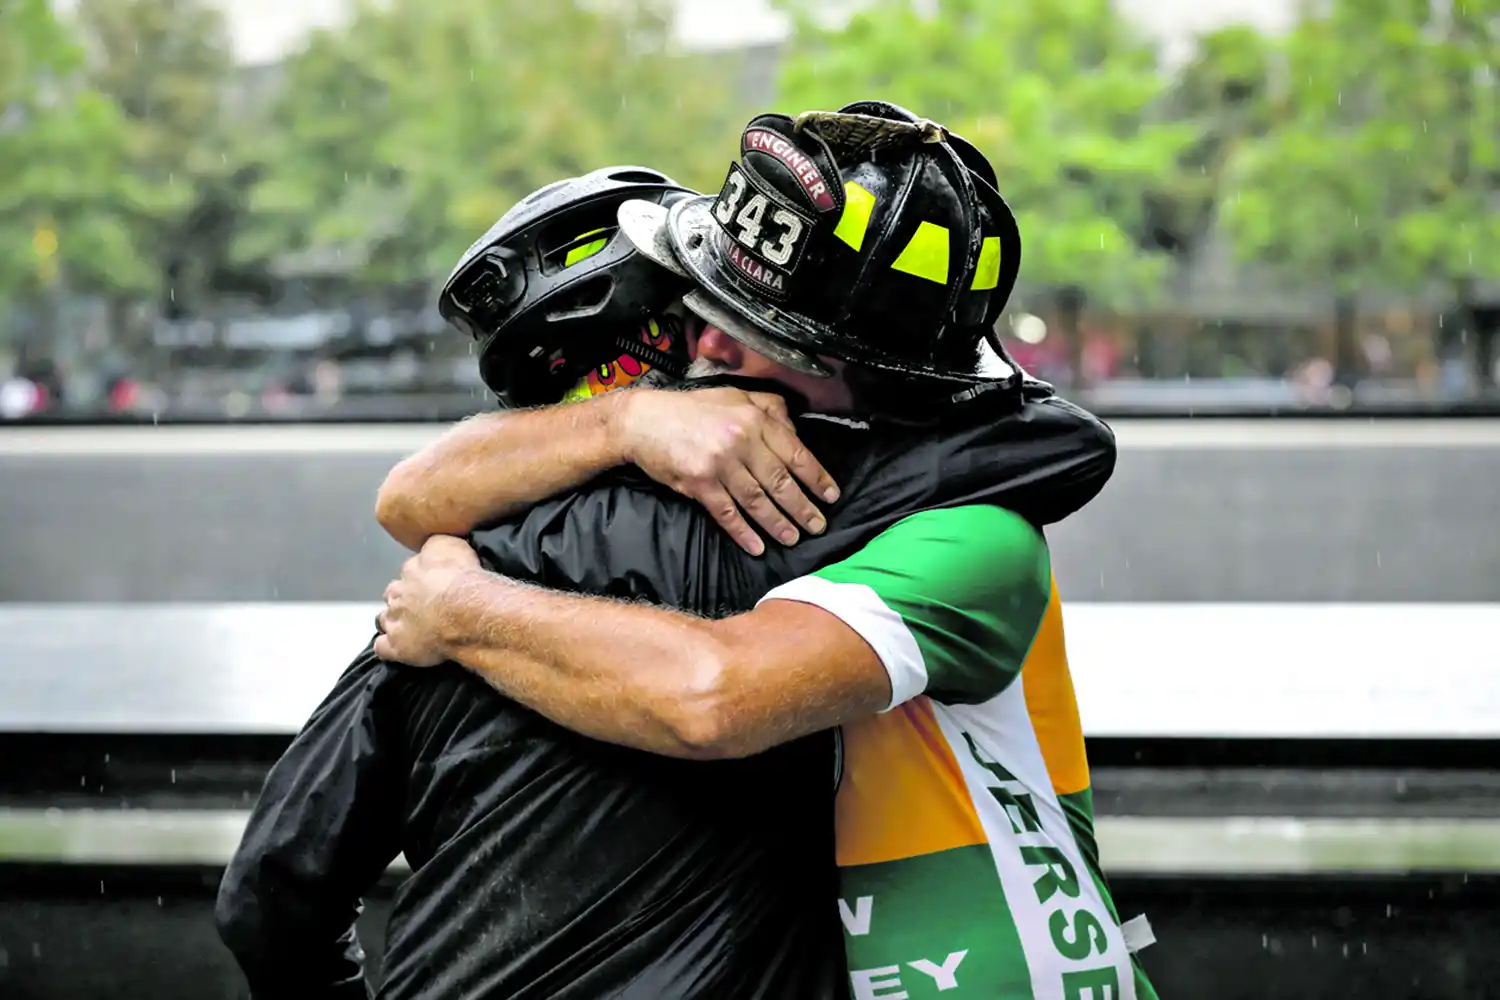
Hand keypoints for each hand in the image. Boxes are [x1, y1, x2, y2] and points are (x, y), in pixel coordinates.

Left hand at [374, 535, 482, 665]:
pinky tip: (395, 648)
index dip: (420, 577)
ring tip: (406, 628)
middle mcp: (399, 592)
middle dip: (401, 599)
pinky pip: (382, 647)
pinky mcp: (396, 646)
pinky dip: (386, 647)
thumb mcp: (452, 545)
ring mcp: (395, 620)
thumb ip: (438, 544)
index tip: (432, 583)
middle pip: (393, 594)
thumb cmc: (463, 578)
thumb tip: (433, 545)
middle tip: (419, 607)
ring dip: (391, 621)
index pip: (410, 570)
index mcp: (413, 569)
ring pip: (383, 619)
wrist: (464, 609)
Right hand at [611, 387, 840, 555]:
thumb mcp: (734, 396)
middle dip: (803, 508)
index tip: (831, 496)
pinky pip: (727, 514)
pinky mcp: (699, 484)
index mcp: (754, 420)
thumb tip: (795, 430)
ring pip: (758, 501)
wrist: (643, 421)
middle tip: (818, 526)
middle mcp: (741, 442)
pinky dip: (743, 533)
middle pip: (781, 482)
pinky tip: (757, 546)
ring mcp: (720, 464)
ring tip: (793, 539)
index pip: (796, 453)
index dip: (817, 478)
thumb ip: (768, 408)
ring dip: (777, 524)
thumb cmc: (690, 410)